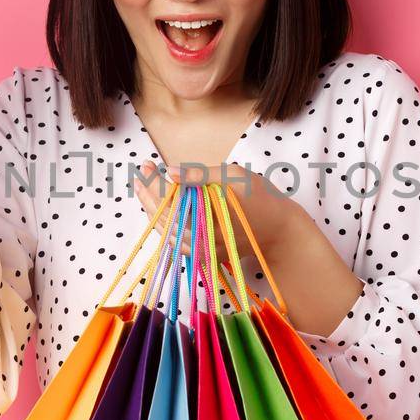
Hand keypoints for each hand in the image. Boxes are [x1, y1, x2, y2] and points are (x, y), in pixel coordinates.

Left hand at [129, 162, 307, 281]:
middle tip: (140, 175)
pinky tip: (158, 212)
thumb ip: (200, 174)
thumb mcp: (234, 176)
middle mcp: (198, 235)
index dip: (153, 180)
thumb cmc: (261, 199)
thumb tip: (171, 171)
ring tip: (143, 190)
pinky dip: (164, 225)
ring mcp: (200, 248)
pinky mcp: (203, 254)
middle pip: (162, 214)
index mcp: (204, 212)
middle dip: (148, 193)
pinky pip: (175, 241)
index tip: (145, 165)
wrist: (279, 231)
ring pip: (165, 230)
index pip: (168, 196)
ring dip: (152, 209)